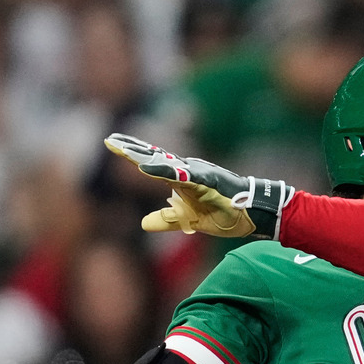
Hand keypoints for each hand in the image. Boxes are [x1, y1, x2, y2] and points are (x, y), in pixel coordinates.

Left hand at [104, 134, 294, 238]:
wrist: (254, 212)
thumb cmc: (224, 211)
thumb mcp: (188, 220)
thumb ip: (166, 219)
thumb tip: (143, 223)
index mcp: (182, 178)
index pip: (152, 163)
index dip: (132, 153)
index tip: (111, 142)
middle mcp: (188, 170)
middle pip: (154, 157)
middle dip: (131, 149)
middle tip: (109, 139)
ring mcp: (197, 174)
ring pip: (166, 163)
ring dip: (144, 157)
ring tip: (123, 150)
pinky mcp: (207, 181)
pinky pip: (183, 176)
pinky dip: (164, 172)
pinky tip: (148, 169)